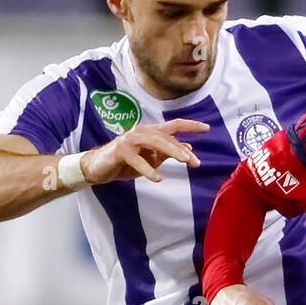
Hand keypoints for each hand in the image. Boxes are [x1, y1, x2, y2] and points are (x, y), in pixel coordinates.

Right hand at [80, 119, 208, 184]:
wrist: (99, 168)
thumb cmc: (126, 163)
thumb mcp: (151, 159)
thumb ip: (168, 154)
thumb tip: (189, 151)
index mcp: (150, 133)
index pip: (173, 126)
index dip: (190, 126)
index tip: (207, 128)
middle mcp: (141, 132)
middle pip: (166, 136)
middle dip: (182, 149)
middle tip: (195, 162)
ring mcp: (130, 140)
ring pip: (154, 142)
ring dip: (170, 151)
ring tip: (184, 161)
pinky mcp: (120, 151)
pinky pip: (137, 160)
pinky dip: (148, 170)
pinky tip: (158, 178)